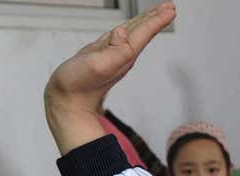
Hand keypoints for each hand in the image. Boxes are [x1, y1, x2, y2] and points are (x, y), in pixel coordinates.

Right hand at [43, 2, 175, 154]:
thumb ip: (115, 50)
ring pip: (132, 34)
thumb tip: (122, 32)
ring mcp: (112, 55)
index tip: (170, 9)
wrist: (68, 101)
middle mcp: (121, 54)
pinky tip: (128, 28)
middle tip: (169, 7)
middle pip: (142, 32)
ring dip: (144, 23)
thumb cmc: (79, 85)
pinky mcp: (101, 55)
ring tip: (156, 13)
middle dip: (156, 18)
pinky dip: (126, 30)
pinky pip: (118, 38)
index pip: (144, 33)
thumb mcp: (99, 66)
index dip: (157, 20)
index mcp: (124, 54)